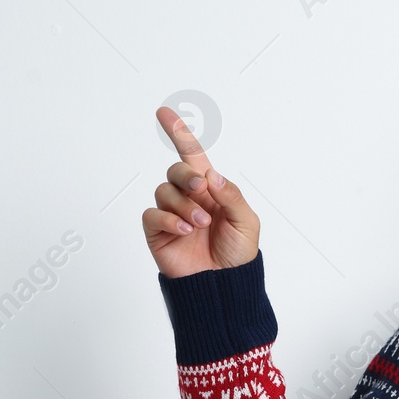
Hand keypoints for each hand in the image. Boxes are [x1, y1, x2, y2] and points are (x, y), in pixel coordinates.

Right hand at [142, 106, 259, 277]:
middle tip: (201, 191)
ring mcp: (171, 214)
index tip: (163, 112)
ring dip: (183, 205)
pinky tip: (184, 231)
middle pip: (175, 170)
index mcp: (211, 190)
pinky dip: (168, 219)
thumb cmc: (237, 253)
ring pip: (164, 191)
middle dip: (186, 176)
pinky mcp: (157, 232)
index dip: (178, 133)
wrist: (223, 285)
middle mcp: (189, 198)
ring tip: (199, 224)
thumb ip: (231, 195)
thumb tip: (211, 175)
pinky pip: (152, 214)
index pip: (192, 155)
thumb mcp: (246, 221)